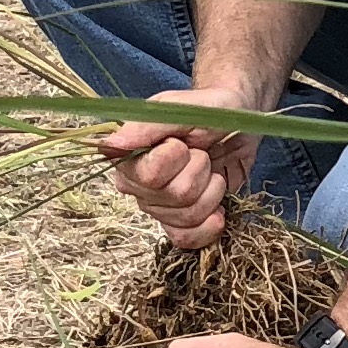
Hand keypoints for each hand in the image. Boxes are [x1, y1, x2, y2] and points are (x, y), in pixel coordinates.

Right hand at [99, 110, 259, 247]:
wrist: (237, 123)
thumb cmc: (207, 110)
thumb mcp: (181, 108)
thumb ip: (147, 126)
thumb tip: (110, 145)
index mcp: (129, 155)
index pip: (150, 175)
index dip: (175, 157)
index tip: (182, 141)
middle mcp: (136, 185)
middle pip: (176, 197)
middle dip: (200, 172)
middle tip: (202, 153)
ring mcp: (157, 207)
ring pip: (187, 217)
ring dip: (211, 191)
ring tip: (211, 170)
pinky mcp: (178, 222)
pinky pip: (186, 239)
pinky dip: (207, 227)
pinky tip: (218, 211)